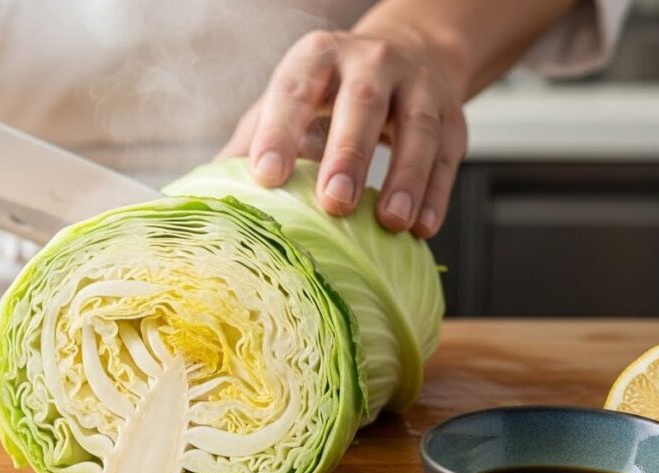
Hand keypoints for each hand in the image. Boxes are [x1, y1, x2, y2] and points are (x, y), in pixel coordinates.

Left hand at [218, 31, 467, 237]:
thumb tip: (204, 198)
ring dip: (405, 177)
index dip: (279, 132)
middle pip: (363, 104)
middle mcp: (372, 63)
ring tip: (390, 223)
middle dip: (349, 154)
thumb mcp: (288, 102)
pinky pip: (448, 156)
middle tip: (335, 203)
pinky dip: (436, 193)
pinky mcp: (454, 118)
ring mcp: (419, 87)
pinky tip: (421, 227)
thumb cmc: (330, 94)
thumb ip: (252, 143)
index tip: (266, 178)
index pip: (294, 90)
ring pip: (418, 128)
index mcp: (318, 58)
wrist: (409, 58)